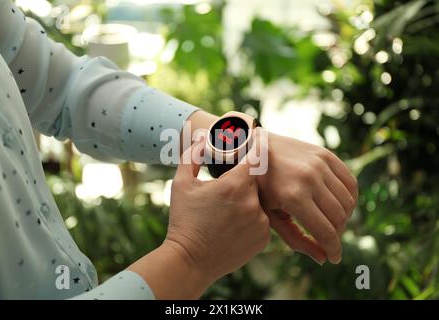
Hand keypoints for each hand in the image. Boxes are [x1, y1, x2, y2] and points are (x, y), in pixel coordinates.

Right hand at [166, 137, 269, 283]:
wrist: (189, 261)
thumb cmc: (183, 220)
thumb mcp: (181, 184)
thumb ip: (192, 155)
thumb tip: (202, 136)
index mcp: (235, 184)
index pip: (258, 155)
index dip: (258, 144)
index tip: (259, 138)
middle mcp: (253, 202)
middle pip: (256, 181)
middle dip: (243, 181)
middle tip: (226, 189)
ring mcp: (261, 222)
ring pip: (260, 201)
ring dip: (247, 201)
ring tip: (225, 213)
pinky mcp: (263, 239)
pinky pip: (262, 220)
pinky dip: (251, 219)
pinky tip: (231, 226)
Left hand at [257, 132, 357, 264]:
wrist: (256, 150)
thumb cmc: (260, 188)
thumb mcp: (270, 216)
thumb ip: (296, 239)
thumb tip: (323, 259)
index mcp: (293, 196)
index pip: (325, 231)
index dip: (333, 249)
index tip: (334, 258)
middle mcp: (310, 179)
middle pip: (340, 218)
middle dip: (337, 234)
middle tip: (328, 239)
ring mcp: (319, 164)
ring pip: (348, 202)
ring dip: (344, 218)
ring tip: (331, 222)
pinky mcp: (326, 155)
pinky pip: (351, 182)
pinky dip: (350, 198)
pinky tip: (339, 205)